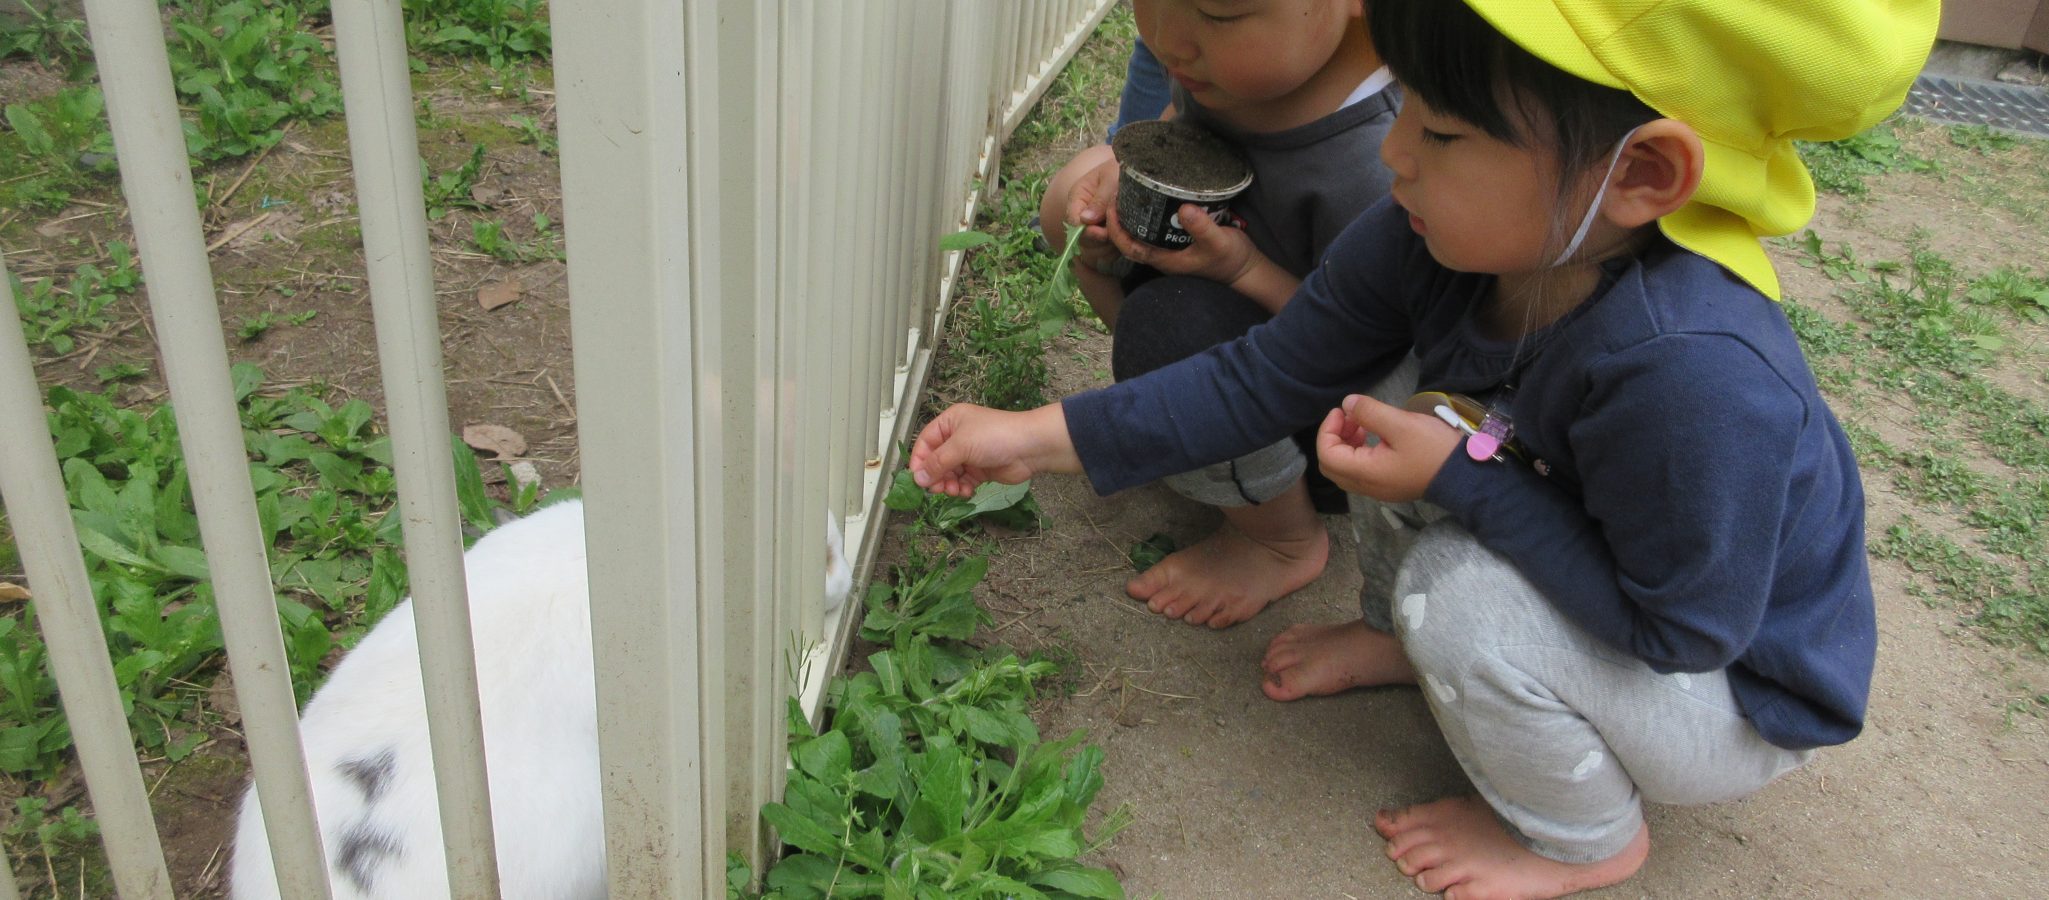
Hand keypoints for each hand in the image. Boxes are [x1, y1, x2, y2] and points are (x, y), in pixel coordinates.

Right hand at [909, 403, 1079, 497]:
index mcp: (950, 422)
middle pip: (936, 461)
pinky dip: (961, 488)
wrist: (1030, 447)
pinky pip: (963, 482)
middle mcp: (958, 437)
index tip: (918, 480)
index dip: (919, 461)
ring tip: (954, 491)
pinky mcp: (980, 470)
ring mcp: (970, 454)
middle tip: (938, 489)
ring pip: (949, 474)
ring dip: (948, 485)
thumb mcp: (961, 445)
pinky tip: (966, 492)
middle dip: (936, 476)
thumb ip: (938, 462)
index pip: (925, 442)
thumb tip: (917, 478)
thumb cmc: (995, 436)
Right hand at [1066, 159, 1122, 274]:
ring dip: (1108, 247)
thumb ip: (1100, 198)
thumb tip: (1085, 220)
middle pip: (1081, 240)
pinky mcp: (1104, 237)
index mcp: (1078, 197)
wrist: (1139, 173)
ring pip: (1093, 250)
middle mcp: (1081, 215)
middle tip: (1118, 232)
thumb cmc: (1123, 170)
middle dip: (1099, 240)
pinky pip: (1105, 254)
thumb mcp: (1112, 178)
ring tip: (1124, 232)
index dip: (1087, 231)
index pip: (1073, 222)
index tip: (1104, 231)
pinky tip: (1126, 238)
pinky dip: (1115, 250)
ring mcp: (1092, 227)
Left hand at [1107, 201, 1258, 285]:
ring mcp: (1171, 249)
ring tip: (1129, 192)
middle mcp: (1164, 256)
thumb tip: (1182, 208)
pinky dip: (1150, 216)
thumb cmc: (1231, 259)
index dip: (1116, 230)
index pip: (1130, 247)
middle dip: (1120, 219)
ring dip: (1133, 217)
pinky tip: (1152, 199)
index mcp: (1165, 260)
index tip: (1112, 208)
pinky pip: (1157, 229)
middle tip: (1116, 193)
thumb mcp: (1218, 242)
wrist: (1245, 269)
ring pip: (1143, 234)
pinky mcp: (1180, 242)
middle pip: (1131, 239)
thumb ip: (1202, 227)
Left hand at [1315, 394, 1461, 502]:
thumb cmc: (1434, 449)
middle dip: (1334, 437)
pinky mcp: (1390, 486)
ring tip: (1362, 423)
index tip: (1342, 411)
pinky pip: (1362, 471)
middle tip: (1350, 416)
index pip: (1327, 455)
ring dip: (1346, 444)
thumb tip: (1347, 404)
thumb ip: (1370, 413)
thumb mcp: (1402, 424)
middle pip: (1331, 465)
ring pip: (1346, 469)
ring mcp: (1379, 489)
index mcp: (1366, 473)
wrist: (1466, 475)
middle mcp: (1367, 487)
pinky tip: (1375, 436)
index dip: (1327, 430)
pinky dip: (1359, 452)